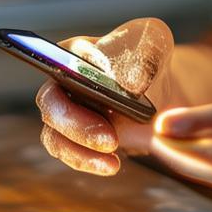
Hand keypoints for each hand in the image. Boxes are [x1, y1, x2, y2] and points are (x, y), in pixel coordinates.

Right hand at [35, 18, 173, 174]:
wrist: (160, 91)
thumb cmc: (151, 59)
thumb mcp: (155, 46)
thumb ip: (144, 58)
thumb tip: (130, 82)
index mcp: (75, 51)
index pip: (58, 61)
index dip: (69, 77)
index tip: (98, 91)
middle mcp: (62, 81)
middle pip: (51, 103)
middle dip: (76, 124)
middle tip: (110, 139)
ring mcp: (67, 111)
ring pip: (55, 135)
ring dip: (80, 150)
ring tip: (112, 158)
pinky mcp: (76, 136)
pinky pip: (69, 152)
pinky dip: (87, 161)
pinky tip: (112, 165)